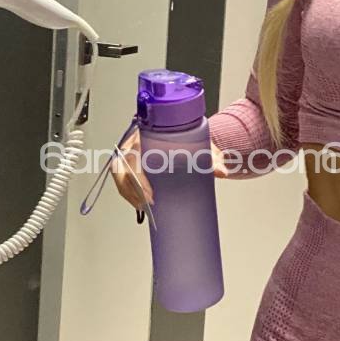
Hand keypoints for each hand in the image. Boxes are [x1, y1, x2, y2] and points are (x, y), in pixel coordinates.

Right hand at [112, 129, 228, 213]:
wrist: (189, 133)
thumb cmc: (191, 137)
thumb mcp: (202, 145)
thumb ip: (212, 157)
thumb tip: (221, 172)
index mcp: (147, 134)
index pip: (134, 156)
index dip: (138, 178)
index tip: (150, 195)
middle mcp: (134, 141)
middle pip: (121, 167)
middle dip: (131, 189)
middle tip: (148, 204)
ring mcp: (130, 151)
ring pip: (118, 173)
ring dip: (128, 193)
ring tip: (144, 207)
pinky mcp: (131, 160)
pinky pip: (122, 177)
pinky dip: (129, 192)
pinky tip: (140, 203)